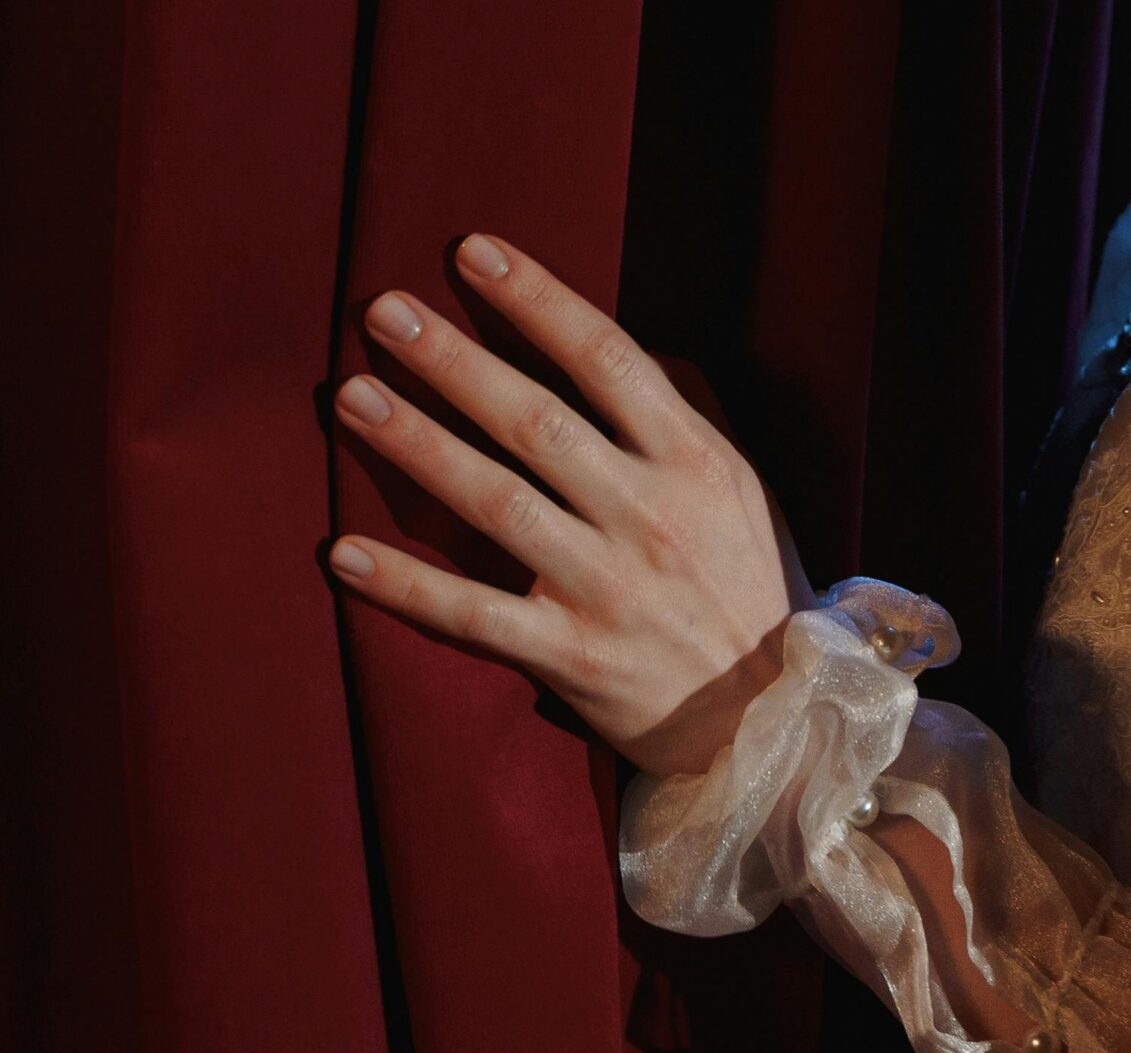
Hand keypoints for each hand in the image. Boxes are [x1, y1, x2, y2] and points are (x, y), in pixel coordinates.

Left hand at [327, 232, 811, 776]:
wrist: (785, 722)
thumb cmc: (754, 595)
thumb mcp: (744, 498)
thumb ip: (680, 431)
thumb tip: (611, 355)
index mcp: (697, 466)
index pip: (607, 361)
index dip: (537, 301)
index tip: (472, 252)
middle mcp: (651, 517)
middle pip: (535, 421)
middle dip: (454, 359)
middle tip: (382, 310)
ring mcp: (610, 588)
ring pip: (496, 503)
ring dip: (417, 445)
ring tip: (352, 395)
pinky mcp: (575, 658)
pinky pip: (475, 617)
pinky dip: (407, 587)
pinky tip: (344, 553)